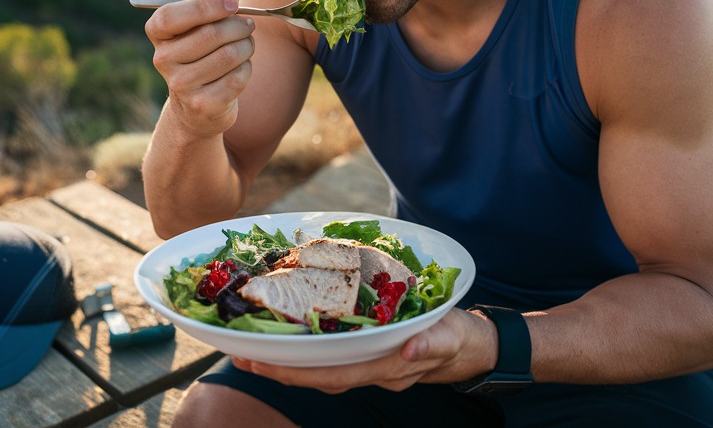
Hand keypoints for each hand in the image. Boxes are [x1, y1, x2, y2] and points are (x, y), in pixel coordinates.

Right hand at [145, 0, 255, 138]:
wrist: (197, 108)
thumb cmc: (202, 53)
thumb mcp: (203, 24)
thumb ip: (215, 0)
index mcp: (158, 33)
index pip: (173, 15)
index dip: (207, 5)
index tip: (233, 4)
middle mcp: (162, 59)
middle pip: (210, 34)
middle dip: (239, 26)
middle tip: (248, 25)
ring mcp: (180, 85)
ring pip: (229, 54)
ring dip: (247, 46)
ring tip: (246, 46)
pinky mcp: (202, 105)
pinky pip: (238, 77)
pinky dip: (247, 68)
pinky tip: (240, 68)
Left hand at [232, 308, 496, 393]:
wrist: (473, 346)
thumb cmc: (461, 338)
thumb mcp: (452, 337)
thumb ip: (431, 343)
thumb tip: (409, 346)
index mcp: (385, 368)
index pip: (331, 375)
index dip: (295, 371)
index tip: (261, 363)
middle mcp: (369, 371)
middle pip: (316, 376)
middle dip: (278, 369)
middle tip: (239, 355)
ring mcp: (368, 364)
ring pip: (320, 368)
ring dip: (287, 361)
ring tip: (252, 347)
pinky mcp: (368, 352)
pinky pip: (332, 355)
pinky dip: (308, 349)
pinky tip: (289, 337)